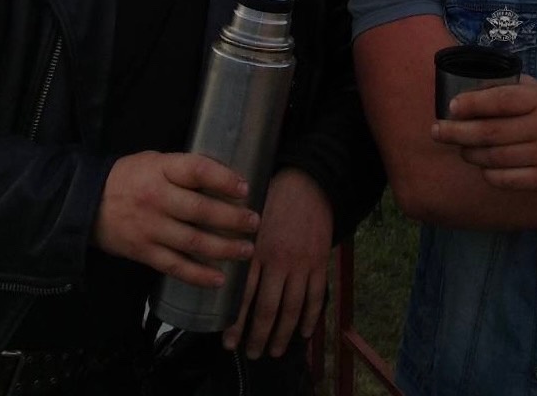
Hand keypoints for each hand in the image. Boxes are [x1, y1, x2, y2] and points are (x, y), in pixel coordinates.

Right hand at [92, 151, 259, 287]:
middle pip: (201, 211)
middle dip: (233, 219)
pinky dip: (198, 275)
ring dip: (224, 248)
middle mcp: (156, 199)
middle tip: (254, 222)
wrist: (83, 203)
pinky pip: (175, 266)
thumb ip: (184, 170)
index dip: (223, 179)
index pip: (197, 171)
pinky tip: (219, 278)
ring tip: (247, 250)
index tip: (245, 188)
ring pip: (193, 242)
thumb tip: (226, 179)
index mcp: (160, 170)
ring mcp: (150, 228)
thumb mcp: (154, 162)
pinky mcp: (143, 252)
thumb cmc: (128, 178)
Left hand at [222, 168, 331, 358]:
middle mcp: (278, 261)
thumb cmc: (271, 196)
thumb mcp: (244, 216)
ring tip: (273, 350)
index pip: (243, 295)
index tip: (228, 342)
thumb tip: (216, 266)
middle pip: (268, 308)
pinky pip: (316, 296)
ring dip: (283, 334)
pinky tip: (304, 333)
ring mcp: (302, 263)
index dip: (236, 322)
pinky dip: (311, 317)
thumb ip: (233, 242)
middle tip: (251, 353)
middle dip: (258, 335)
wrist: (308, 182)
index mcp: (256, 249)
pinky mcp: (320, 262)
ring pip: (292, 308)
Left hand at [432, 80, 536, 194]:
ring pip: (494, 158)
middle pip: (491, 132)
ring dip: (470, 153)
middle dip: (458, 132)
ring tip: (461, 148)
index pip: (502, 99)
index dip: (474, 102)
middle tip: (436, 131)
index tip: (451, 106)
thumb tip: (469, 88)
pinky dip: (488, 173)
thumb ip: (510, 88)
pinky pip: (506, 179)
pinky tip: (483, 166)